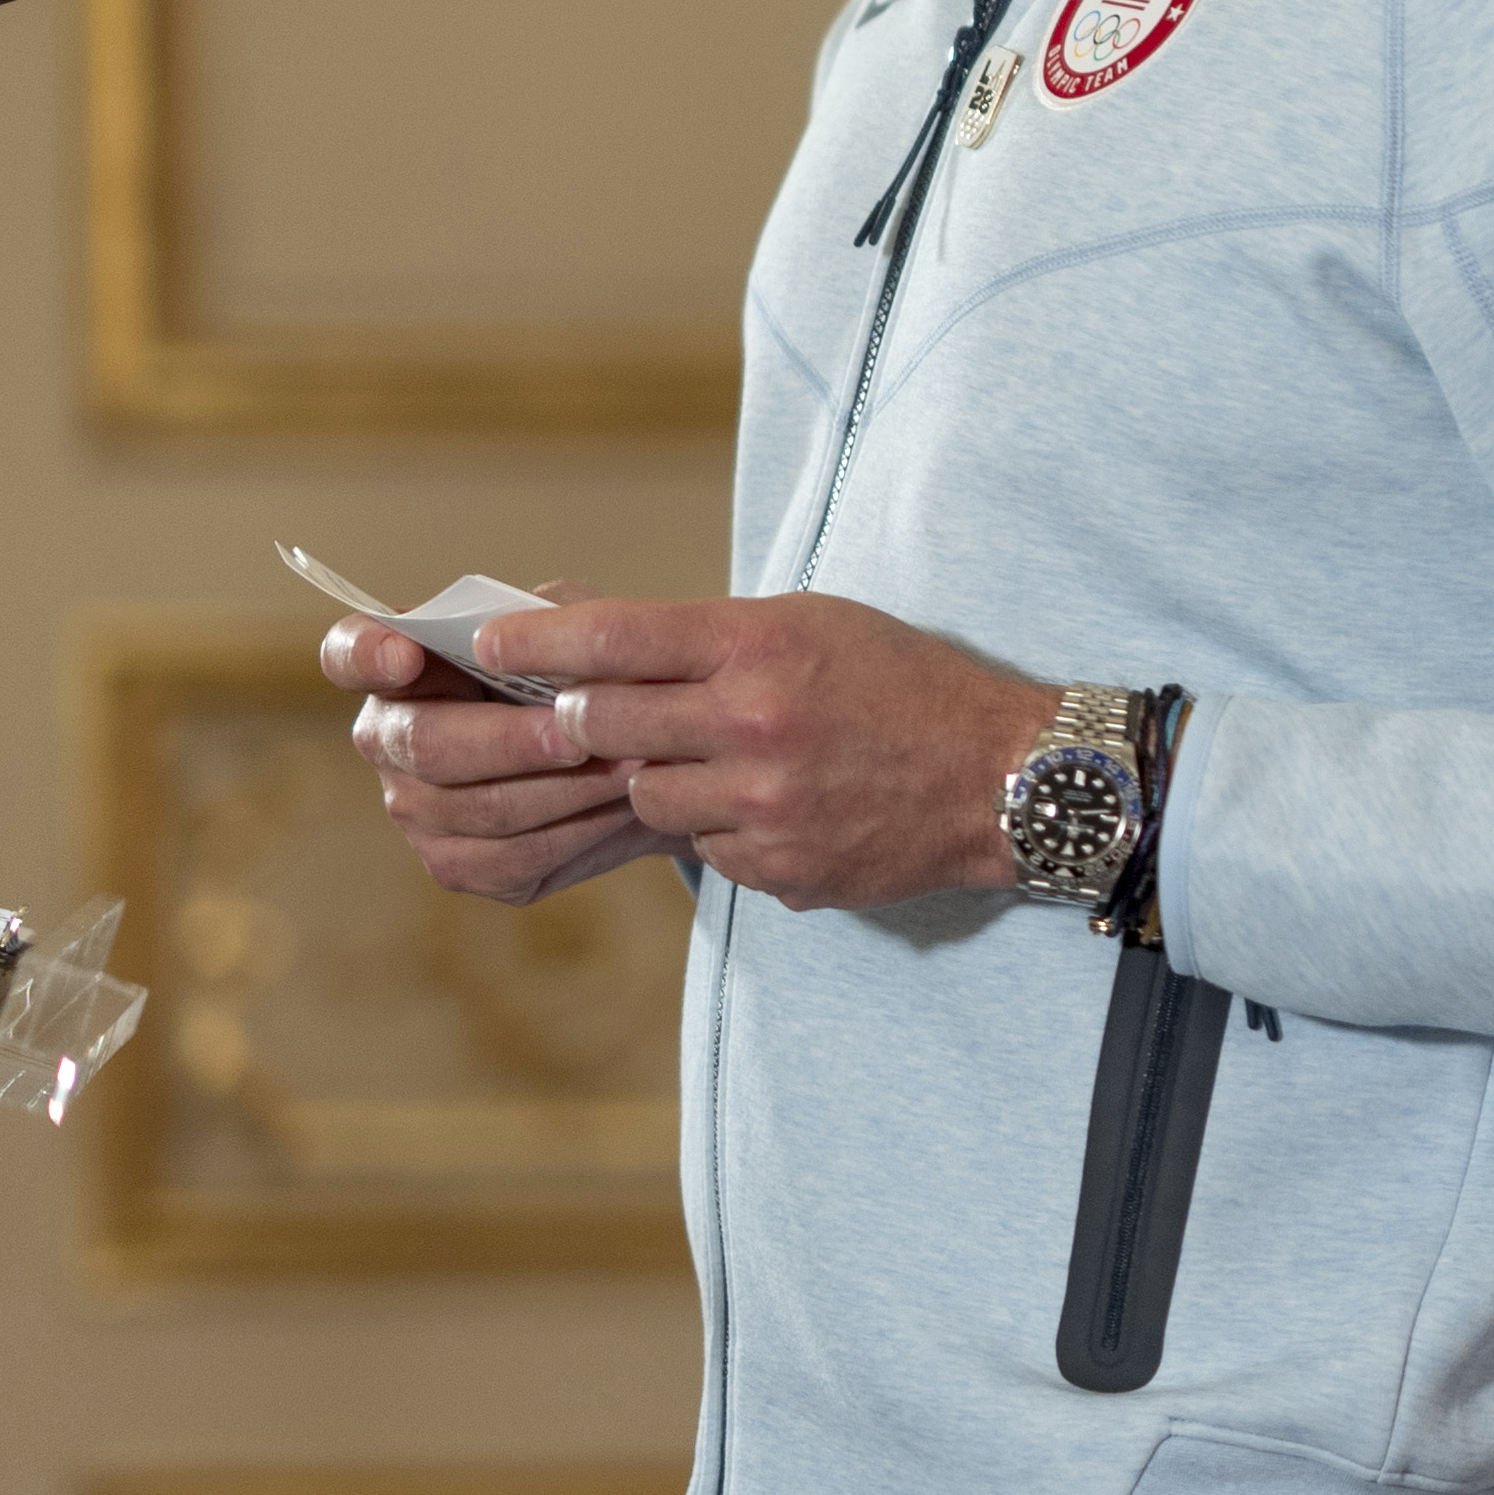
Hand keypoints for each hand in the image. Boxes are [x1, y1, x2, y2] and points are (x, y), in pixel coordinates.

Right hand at [330, 586, 688, 904]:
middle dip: (509, 741)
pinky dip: (578, 830)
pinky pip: (514, 858)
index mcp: (402, 666)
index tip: (403, 654)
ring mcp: (416, 808)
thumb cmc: (580, 671)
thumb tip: (544, 634)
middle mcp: (391, 740)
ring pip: (480, 809)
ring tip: (630, 766)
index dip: (367, 655)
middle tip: (577, 736)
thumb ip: (551, 616)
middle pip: (426, 745)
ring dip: (564, 789)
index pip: (350, 654)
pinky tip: (621, 805)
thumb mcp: (572, 624)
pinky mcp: (459, 865)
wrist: (630, 750)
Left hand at [461, 588, 1058, 913]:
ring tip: (727, 764)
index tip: (484, 645)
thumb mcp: (813, 626)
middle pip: (601, 726)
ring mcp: (764, 805)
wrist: (1008, 776)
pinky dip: (724, 828)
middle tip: (590, 718)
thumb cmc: (904, 685)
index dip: (535, 643)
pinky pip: (704, 849)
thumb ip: (710, 640)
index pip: (615, 638)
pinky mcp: (778, 868)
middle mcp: (754, 724)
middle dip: (586, 722)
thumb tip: (595, 652)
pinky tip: (779, 807)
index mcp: (762, 646)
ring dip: (664, 781)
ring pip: (645, 797)